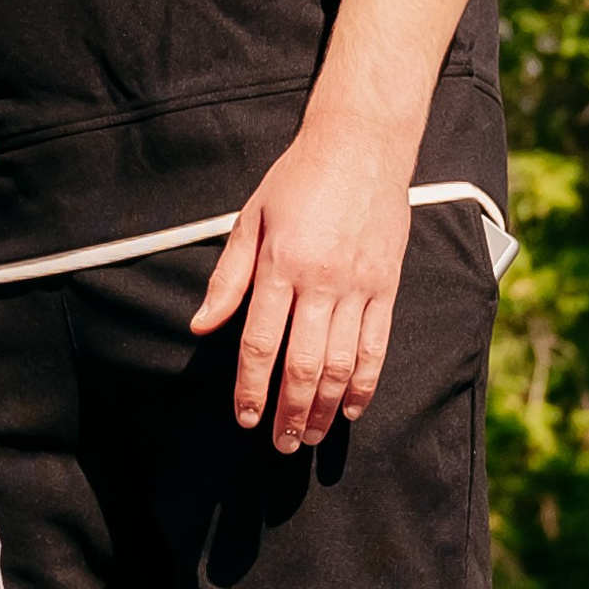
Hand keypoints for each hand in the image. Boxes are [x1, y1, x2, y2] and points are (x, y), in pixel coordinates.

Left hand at [189, 119, 411, 452]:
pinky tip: (353, 408)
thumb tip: (201, 325)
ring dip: (327, 408)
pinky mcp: (387, 286)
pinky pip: (378, 346)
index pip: (260, 342)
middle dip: (290, 412)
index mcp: (281, 265)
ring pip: (343, 363)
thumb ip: (227, 277)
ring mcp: (360, 286)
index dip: (250, 387)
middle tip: (280, 444)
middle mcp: (322, 281)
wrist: (363, 145)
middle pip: (304, 364)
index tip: (243, 417)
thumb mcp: (250, 219)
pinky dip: (366, 383)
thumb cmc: (299, 179)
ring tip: (311, 436)